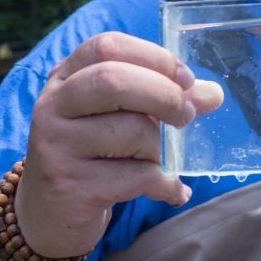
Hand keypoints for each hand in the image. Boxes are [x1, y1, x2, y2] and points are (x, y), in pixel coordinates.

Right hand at [13, 32, 223, 257]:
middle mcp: (53, 105)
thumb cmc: (93, 155)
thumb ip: (162, 100)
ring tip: (162, 162)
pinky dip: (165, 184)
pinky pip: (135, 177)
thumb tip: (213, 94)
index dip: (154, 57)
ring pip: (130, 132)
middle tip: (186, 116)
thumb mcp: (120, 118)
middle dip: (163, 95)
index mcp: (65, 77)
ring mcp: (56, 146)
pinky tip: (173, 191)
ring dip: (162, 148)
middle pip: (113, 81)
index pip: (107, 46)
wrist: (48, 214)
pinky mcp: (69, 186)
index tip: (185, 78)